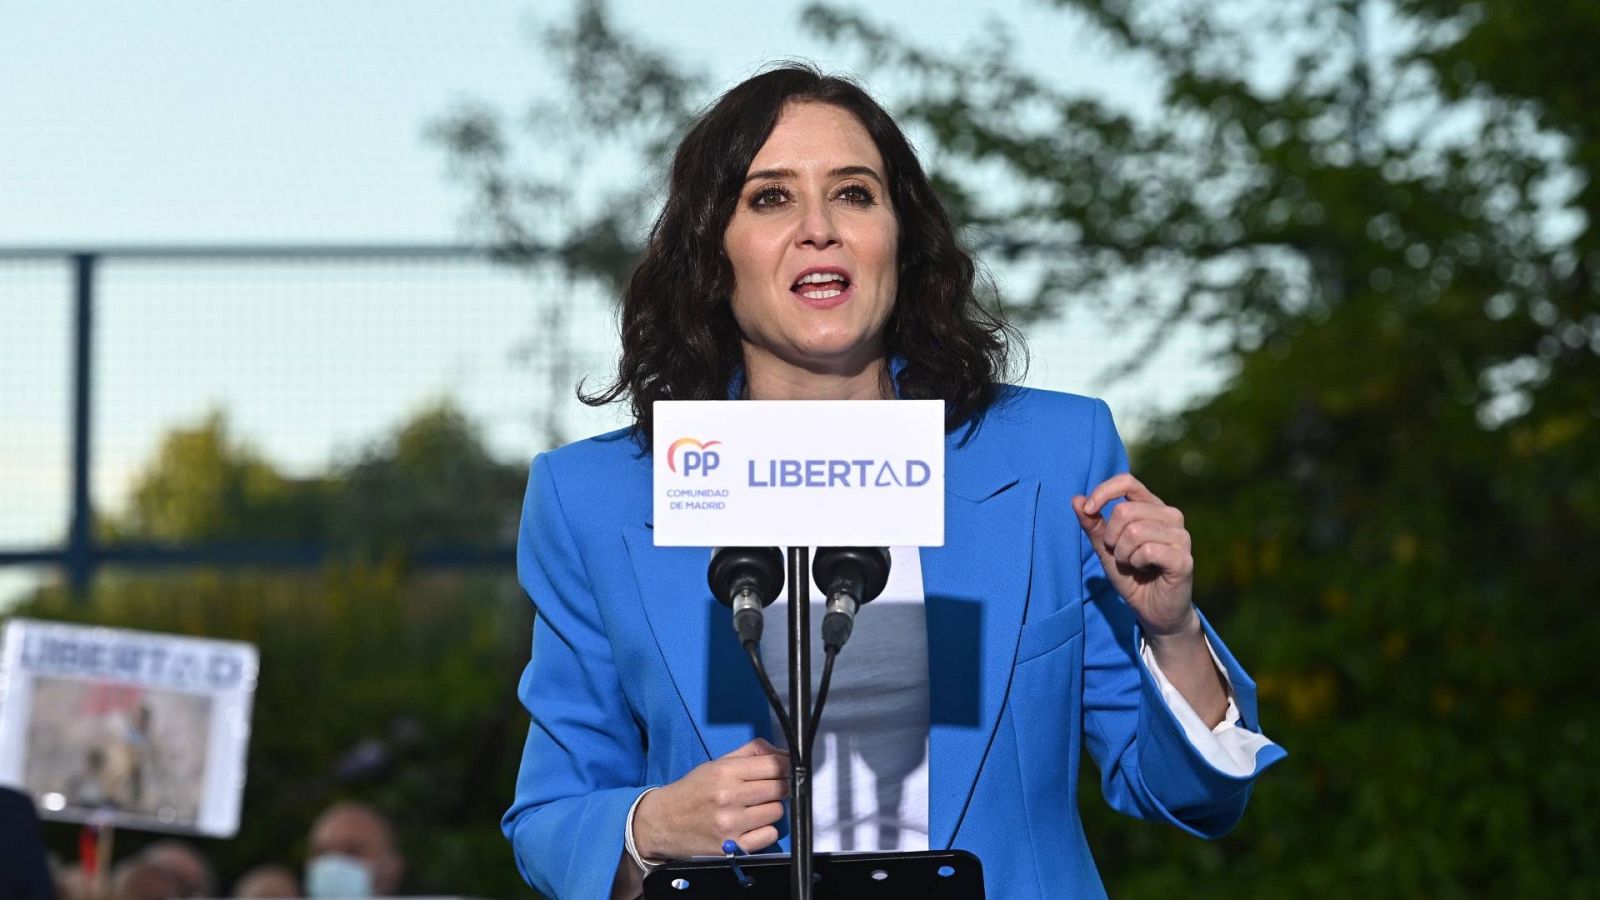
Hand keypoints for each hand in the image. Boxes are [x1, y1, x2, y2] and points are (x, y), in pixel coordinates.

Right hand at [633, 738, 788, 859]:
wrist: (662, 822)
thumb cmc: (692, 790)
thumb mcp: (716, 763)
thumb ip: (750, 753)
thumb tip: (784, 753)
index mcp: (725, 772)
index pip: (775, 765)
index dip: (786, 766)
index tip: (785, 769)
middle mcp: (729, 797)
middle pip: (780, 788)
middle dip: (780, 786)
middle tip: (769, 788)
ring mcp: (732, 824)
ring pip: (777, 812)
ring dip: (771, 808)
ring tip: (755, 807)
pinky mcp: (733, 847)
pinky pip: (770, 836)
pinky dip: (766, 830)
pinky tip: (752, 825)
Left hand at [1072, 473, 1196, 638]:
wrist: (1153, 610)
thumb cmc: (1132, 575)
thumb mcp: (1105, 548)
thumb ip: (1093, 524)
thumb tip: (1076, 499)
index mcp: (1152, 506)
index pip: (1127, 482)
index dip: (1103, 492)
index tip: (1088, 510)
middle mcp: (1171, 515)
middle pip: (1126, 510)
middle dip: (1111, 537)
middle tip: (1119, 554)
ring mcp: (1181, 536)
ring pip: (1135, 531)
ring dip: (1123, 553)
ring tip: (1132, 564)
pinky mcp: (1184, 558)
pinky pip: (1147, 550)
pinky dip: (1136, 562)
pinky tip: (1145, 570)